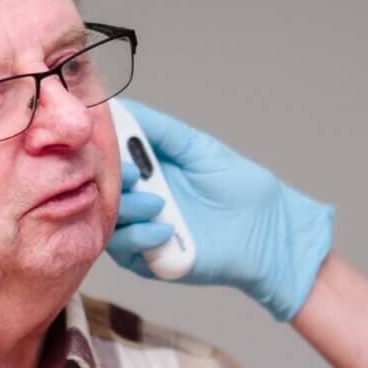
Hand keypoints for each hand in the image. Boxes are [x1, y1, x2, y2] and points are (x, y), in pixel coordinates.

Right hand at [106, 101, 334, 321]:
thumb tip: (117, 107)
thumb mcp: (197, 148)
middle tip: (134, 174)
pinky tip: (165, 230)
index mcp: (145, 167)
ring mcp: (141, 229)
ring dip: (127, 209)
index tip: (103, 138)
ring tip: (158, 203)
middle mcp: (137, 196)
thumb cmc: (241, 189)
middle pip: (99, 187)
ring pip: (106, 219)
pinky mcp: (149, 260)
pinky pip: (124, 250)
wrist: (269, 233)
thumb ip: (160, 129)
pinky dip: (139, 237)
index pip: (106, 156)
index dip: (101, 147)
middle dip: (110, 178)